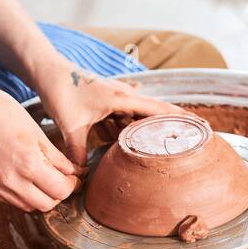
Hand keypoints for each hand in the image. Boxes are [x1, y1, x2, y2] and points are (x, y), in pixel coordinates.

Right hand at [0, 85, 80, 212]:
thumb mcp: (38, 133)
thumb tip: (76, 173)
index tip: (75, 178)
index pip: (61, 190)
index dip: (72, 185)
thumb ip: (58, 159)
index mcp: (29, 164)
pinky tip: (24, 178)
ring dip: (40, 197)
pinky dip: (23, 195)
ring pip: (29, 206)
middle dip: (58, 194)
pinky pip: (12, 201)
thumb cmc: (5, 114)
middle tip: (61, 181)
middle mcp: (13, 182)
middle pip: (47, 204)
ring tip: (42, 180)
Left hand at [35, 62, 182, 165]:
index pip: (158, 109)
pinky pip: (123, 119)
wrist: (48, 73)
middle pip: (155, 112)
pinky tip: (132, 143)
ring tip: (167, 145)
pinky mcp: (106, 102)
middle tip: (193, 138)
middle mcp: (123, 96)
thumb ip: (78, 152)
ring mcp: (116, 98)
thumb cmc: (62, 92)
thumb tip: (82, 175)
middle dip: (172, 124)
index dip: (179, 117)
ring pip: (138, 117)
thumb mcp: (71, 126)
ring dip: (149, 129)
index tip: (199, 126)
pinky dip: (129, 130)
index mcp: (122, 99)